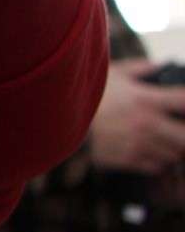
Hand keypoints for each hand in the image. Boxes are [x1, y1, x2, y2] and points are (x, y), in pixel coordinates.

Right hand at [89, 58, 184, 174]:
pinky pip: (156, 166)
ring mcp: (139, 144)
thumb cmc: (86, 95)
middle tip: (180, 128)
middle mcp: (147, 124)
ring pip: (174, 154)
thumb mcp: (111, 73)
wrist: (59, 122)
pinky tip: (154, 152)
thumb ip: (139, 68)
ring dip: (174, 148)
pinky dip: (160, 161)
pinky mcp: (127, 160)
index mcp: (146, 100)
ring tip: (167, 140)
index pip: (184, 99)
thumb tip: (159, 65)